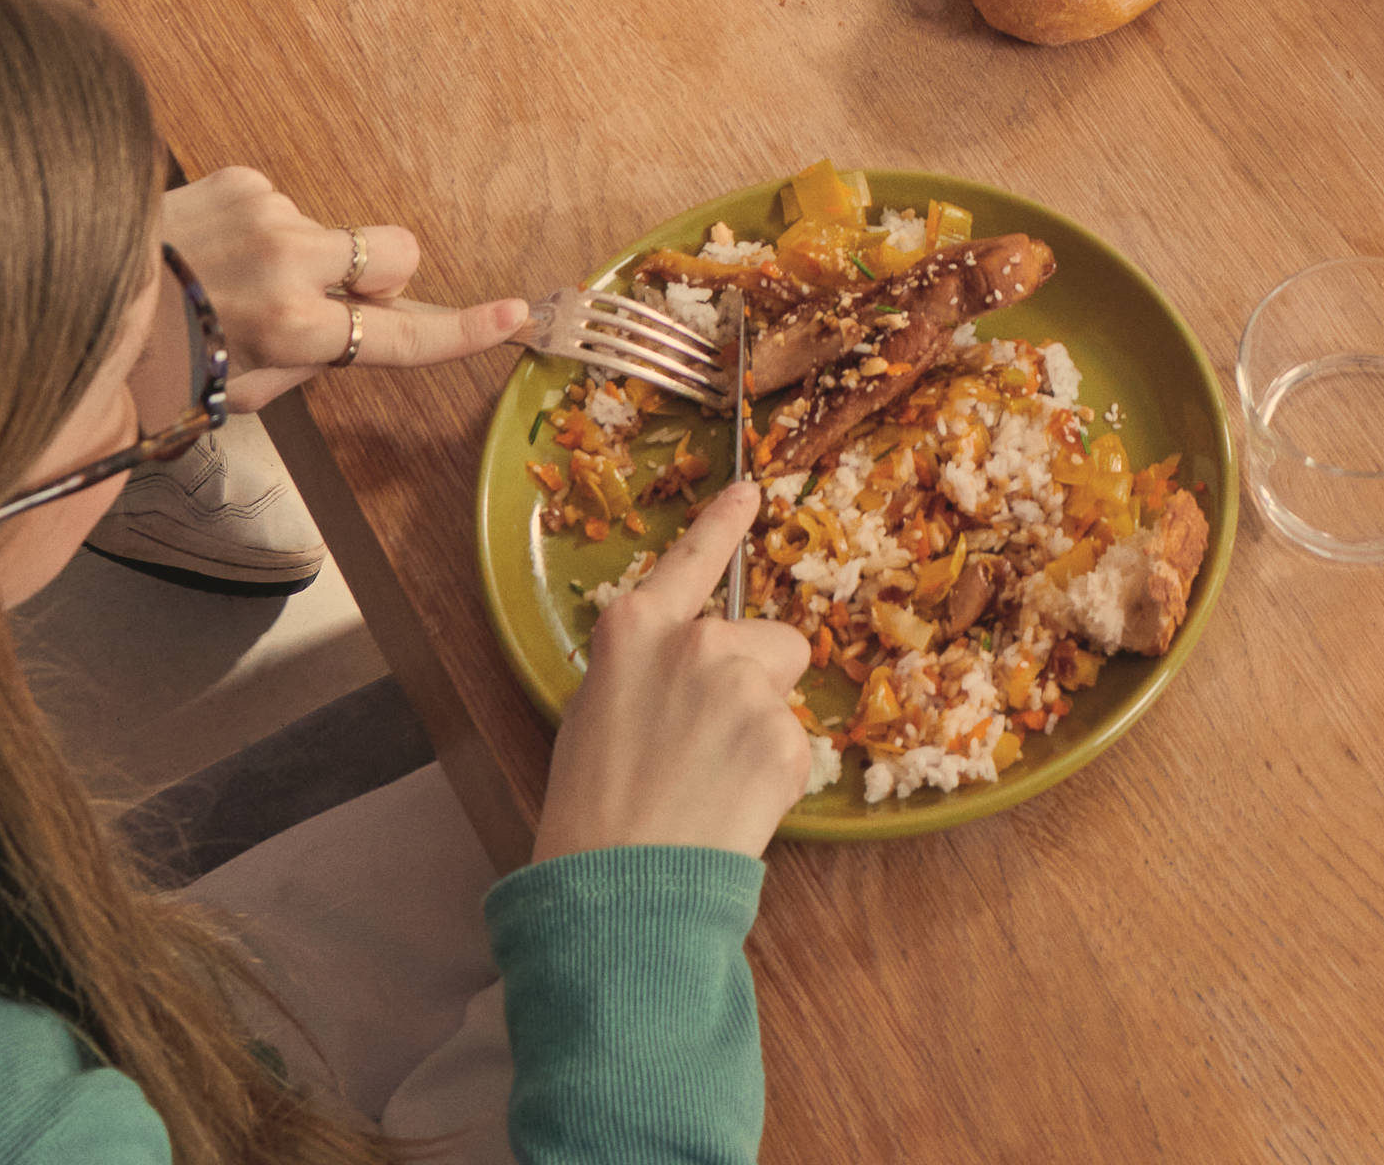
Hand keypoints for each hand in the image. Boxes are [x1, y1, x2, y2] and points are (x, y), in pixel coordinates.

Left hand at [151, 163, 526, 419]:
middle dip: (383, 278)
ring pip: (332, 235)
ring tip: (232, 283)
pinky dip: (263, 231)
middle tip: (328, 303)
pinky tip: (215, 252)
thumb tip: (358, 324)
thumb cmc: (164, 361)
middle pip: (397, 255)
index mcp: (292, 331)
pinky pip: (285, 207)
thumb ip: (312, 358)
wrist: (83, 296)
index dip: (460, 331)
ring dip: (301, 259)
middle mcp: (289, 264)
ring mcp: (269, 212)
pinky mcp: (245, 178)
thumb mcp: (243, 389)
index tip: (513, 314)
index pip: (398, 335)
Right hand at [535, 483, 817, 863]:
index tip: (750, 490)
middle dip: (755, 685)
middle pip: (767, 641)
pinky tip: (731, 811)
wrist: (617, 894)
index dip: (723, 525)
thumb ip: (645, 672)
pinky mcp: (782, 737)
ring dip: (762, 735)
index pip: (692, 560)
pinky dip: (773, 781)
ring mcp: (744, 684)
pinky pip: (794, 749)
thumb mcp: (594, 715)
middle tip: (707, 752)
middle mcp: (696, 640)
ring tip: (711, 789)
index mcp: (636, 628)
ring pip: (784, 697)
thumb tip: (681, 674)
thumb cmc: (589, 814)